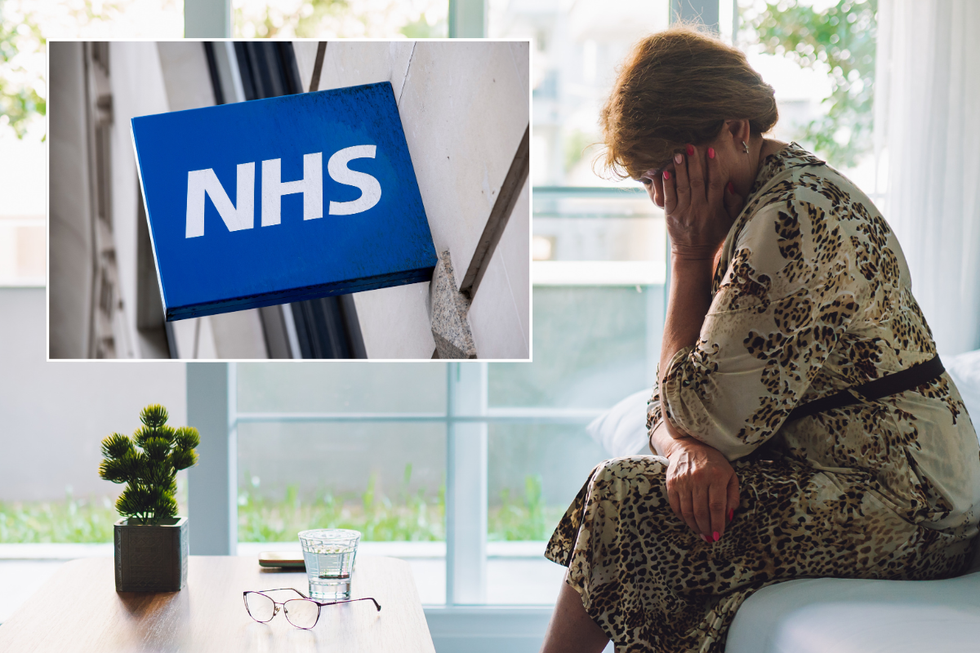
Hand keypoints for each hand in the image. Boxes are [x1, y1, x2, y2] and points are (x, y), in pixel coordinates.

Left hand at [643, 143, 743, 260]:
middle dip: (694, 162)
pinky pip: (669, 197)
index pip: (715, 183)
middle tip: (691, 146)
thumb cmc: (713, 235)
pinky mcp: (670, 215)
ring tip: (677, 154)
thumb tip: (729, 182)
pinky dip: (667, 184)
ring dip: (680, 169)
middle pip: (697, 181)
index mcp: (714, 209)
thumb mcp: (730, 220)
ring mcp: (683, 212)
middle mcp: (699, 209)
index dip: (713, 166)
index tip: (711, 151)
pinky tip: (666, 172)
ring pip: (682, 186)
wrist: (693, 253)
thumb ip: (733, 202)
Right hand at [663, 430, 739, 541]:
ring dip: (694, 526)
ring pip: (688, 511)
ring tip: (700, 532)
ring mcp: (683, 480)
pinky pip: (676, 505)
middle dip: (706, 528)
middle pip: (701, 511)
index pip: (716, 506)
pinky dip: (682, 517)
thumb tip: (729, 516)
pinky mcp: (672, 482)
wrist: (689, 446)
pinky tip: (689, 521)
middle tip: (709, 537)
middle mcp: (699, 478)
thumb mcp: (730, 474)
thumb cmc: (713, 462)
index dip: (717, 523)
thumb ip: (732, 495)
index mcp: (716, 477)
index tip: (718, 535)